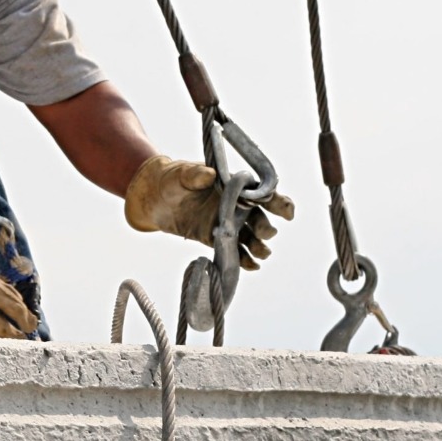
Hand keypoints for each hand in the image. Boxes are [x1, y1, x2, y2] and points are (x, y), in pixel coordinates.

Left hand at [123, 155, 294, 267]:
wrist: (155, 197)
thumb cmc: (172, 178)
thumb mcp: (182, 174)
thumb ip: (195, 174)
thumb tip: (208, 175)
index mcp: (236, 186)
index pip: (264, 193)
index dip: (279, 202)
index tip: (287, 213)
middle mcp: (237, 205)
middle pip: (260, 218)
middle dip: (265, 227)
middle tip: (265, 234)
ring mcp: (228, 223)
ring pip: (251, 238)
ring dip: (258, 247)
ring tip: (260, 254)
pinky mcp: (216, 239)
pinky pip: (235, 251)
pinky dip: (244, 260)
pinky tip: (250, 266)